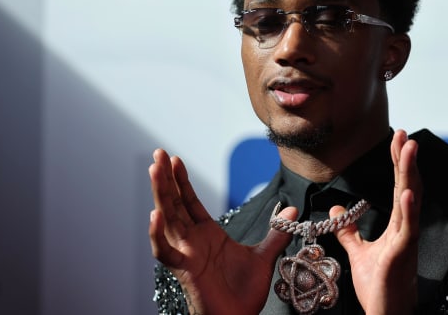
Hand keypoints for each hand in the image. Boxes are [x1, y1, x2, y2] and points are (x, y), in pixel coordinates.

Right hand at [148, 149, 295, 314]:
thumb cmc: (243, 294)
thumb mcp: (264, 256)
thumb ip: (275, 233)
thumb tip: (291, 211)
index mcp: (207, 235)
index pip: (189, 201)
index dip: (181, 181)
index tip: (176, 159)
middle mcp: (192, 241)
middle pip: (174, 204)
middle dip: (165, 179)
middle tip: (158, 153)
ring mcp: (185, 254)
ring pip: (167, 220)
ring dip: (160, 195)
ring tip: (155, 171)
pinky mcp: (184, 270)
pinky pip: (165, 252)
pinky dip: (158, 235)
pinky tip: (155, 215)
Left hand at [332, 129, 421, 314]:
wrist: (386, 313)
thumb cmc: (379, 287)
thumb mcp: (359, 253)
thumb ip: (350, 231)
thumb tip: (337, 211)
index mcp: (397, 226)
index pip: (398, 186)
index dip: (397, 162)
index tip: (397, 139)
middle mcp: (405, 229)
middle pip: (408, 186)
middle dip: (405, 159)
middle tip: (404, 134)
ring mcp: (405, 240)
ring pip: (411, 200)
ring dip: (409, 173)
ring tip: (408, 149)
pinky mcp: (401, 254)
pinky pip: (407, 229)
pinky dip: (409, 209)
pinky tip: (407, 192)